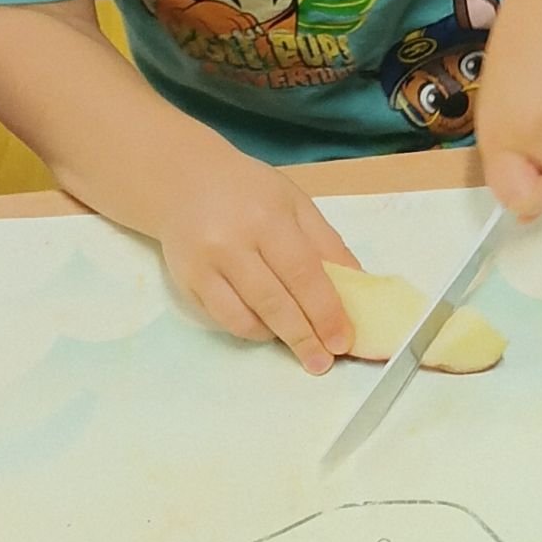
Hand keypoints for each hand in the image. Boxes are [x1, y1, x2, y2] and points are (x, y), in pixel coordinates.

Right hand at [160, 146, 357, 372]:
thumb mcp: (295, 203)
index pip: (303, 274)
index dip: (325, 311)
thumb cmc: (249, 191)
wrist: (184, 180)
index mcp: (267, 218)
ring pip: (244, 318)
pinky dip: (249, 330)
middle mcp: (232, 243)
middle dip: (304, 337)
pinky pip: (222, 319)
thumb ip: (327, 243)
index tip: (342, 340)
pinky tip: (267, 328)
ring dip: (276, 337)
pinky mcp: (187, 282)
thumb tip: (358, 286)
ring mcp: (205, 266)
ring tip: (300, 344)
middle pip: (274, 302)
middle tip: (323, 361)